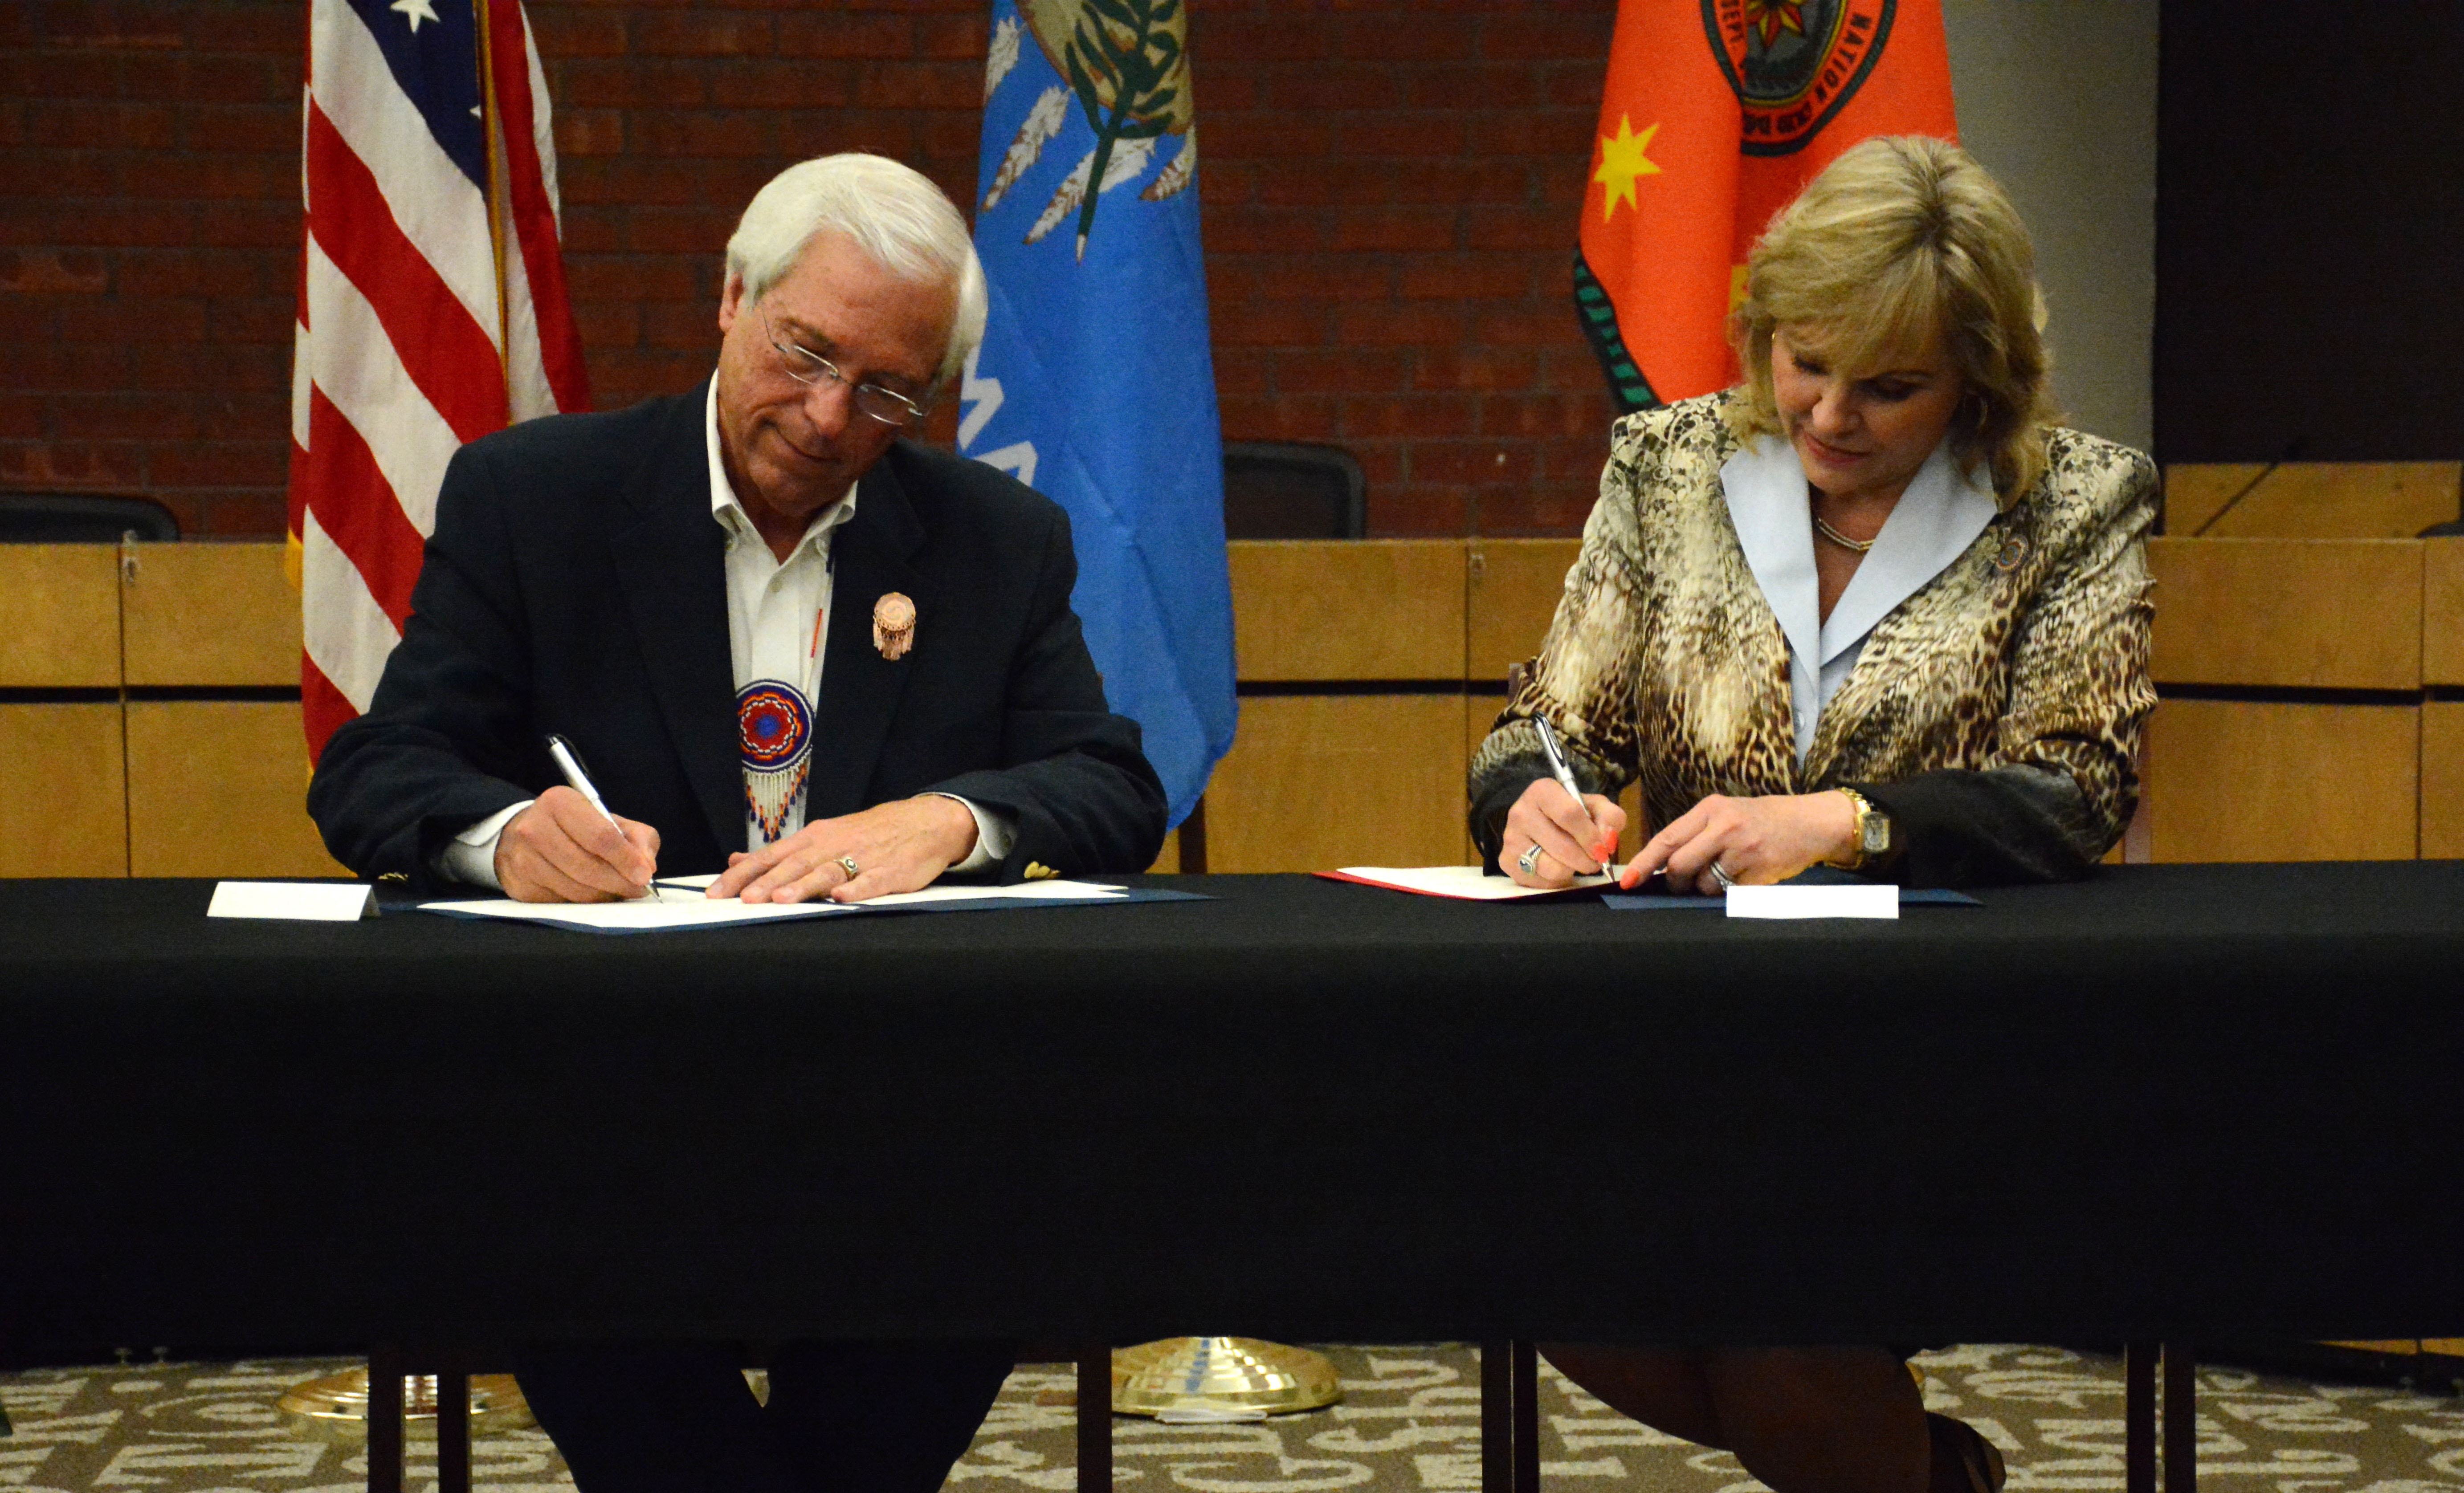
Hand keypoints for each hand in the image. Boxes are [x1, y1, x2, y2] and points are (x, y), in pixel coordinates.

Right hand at [495, 787, 660, 902]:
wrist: (524, 834)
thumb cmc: (575, 826)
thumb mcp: (609, 819)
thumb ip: (637, 837)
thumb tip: (647, 866)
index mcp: (560, 802)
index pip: (600, 836)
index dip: (626, 859)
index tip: (644, 875)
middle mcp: (535, 829)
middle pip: (587, 867)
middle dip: (619, 883)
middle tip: (637, 889)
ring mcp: (523, 859)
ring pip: (575, 890)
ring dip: (603, 896)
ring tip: (617, 891)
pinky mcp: (520, 886)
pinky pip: (561, 903)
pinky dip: (583, 903)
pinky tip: (591, 893)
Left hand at [711, 795, 979, 903]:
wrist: (925, 822)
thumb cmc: (869, 834)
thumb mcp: (821, 836)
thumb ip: (780, 854)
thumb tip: (736, 861)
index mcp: (814, 838)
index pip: (771, 856)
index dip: (743, 874)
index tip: (716, 893)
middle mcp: (833, 846)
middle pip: (795, 864)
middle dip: (768, 881)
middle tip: (744, 899)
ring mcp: (862, 858)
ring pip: (828, 872)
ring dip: (803, 885)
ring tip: (781, 900)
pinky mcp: (891, 873)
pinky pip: (871, 882)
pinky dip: (856, 889)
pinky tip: (841, 897)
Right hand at [1500, 778, 1626, 886]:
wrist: (1539, 824)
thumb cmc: (1571, 815)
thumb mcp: (1594, 807)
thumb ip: (1610, 817)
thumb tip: (1608, 839)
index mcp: (1542, 791)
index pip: (1570, 814)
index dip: (1591, 836)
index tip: (1603, 850)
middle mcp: (1520, 811)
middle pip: (1562, 845)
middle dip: (1586, 860)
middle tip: (1595, 862)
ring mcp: (1510, 837)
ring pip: (1552, 867)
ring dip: (1571, 870)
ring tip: (1574, 862)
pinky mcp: (1506, 860)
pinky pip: (1540, 880)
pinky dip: (1555, 879)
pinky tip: (1556, 867)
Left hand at [1618, 790, 1857, 894]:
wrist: (1809, 823)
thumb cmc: (1761, 819)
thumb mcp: (1726, 812)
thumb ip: (1695, 833)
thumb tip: (1660, 864)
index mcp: (1710, 809)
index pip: (1667, 839)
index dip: (1644, 863)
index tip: (1628, 880)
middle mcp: (1725, 827)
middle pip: (1680, 865)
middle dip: (1674, 882)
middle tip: (1681, 885)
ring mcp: (1744, 850)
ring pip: (1704, 885)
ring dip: (1705, 888)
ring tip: (1724, 873)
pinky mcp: (1759, 873)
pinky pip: (1728, 894)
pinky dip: (1728, 892)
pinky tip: (1743, 877)